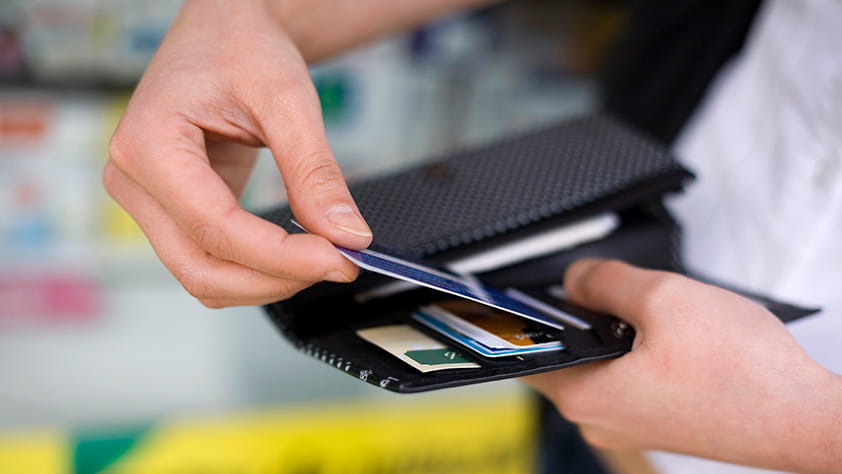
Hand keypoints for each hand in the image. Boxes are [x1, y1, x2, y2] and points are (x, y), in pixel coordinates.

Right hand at [103, 0, 369, 307]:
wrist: (225, 32)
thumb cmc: (240, 47)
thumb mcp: (287, 99)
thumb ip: (314, 172)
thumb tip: (346, 235)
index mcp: (148, 145)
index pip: (215, 228)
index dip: (281, 256)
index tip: (339, 259)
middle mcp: (135, 181)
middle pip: (202, 268)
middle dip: (276, 279)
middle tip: (341, 264)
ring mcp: (151, 202)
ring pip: (204, 276)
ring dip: (267, 281)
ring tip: (324, 256)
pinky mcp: (175, 212)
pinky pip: (212, 260)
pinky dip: (258, 268)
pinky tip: (298, 251)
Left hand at [524, 259, 841, 472]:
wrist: (805, 416)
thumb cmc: (745, 373)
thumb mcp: (664, 298)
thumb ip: (604, 280)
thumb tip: (575, 278)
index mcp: (588, 395)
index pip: (523, 355)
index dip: (516, 318)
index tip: (511, 296)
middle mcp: (602, 419)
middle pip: (564, 355)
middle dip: (579, 317)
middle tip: (605, 289)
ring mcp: (632, 425)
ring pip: (599, 365)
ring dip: (613, 332)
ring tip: (650, 312)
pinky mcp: (659, 422)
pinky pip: (627, 379)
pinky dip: (636, 352)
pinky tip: (669, 336)